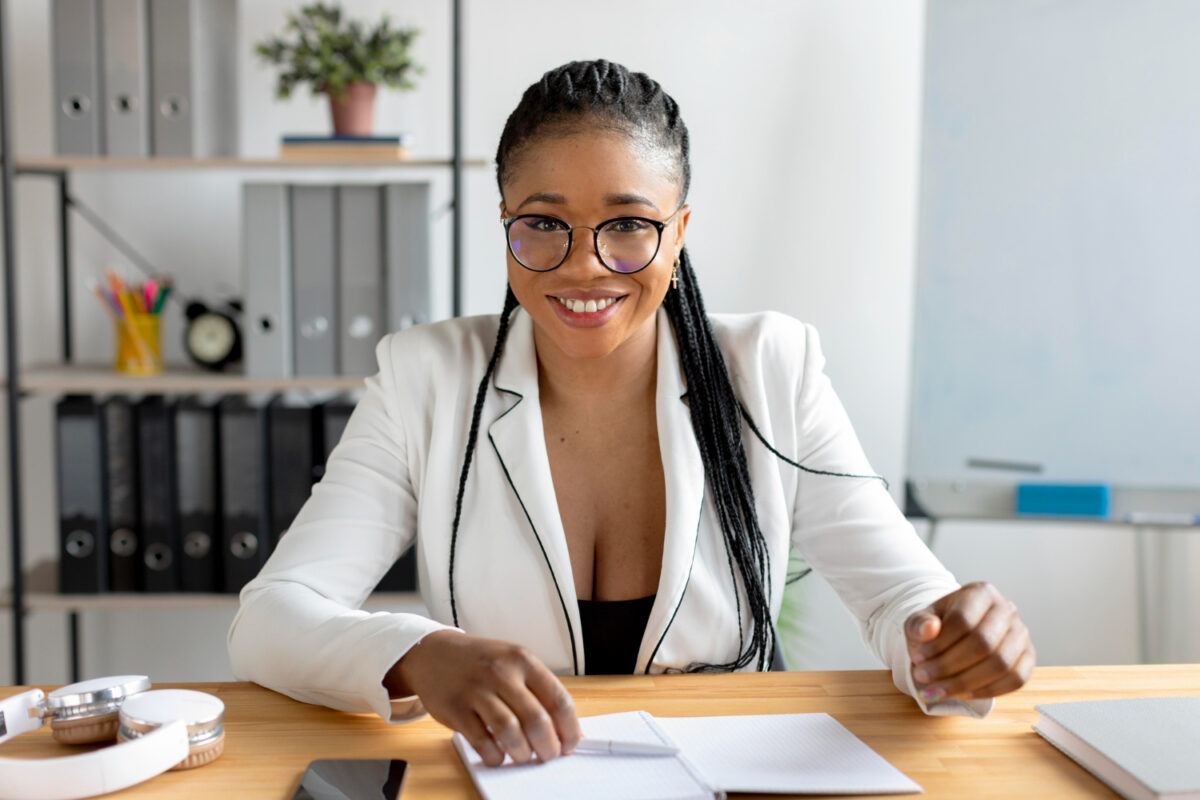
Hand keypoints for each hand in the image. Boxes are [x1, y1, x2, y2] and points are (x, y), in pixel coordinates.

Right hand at [384, 630, 581, 765]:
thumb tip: (568, 730)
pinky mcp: (456, 708)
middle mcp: (502, 673)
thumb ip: (540, 693)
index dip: (570, 729)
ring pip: (511, 732)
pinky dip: (495, 755)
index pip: (559, 700)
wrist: (434, 652)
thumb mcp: (514, 664)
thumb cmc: (481, 661)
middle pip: (537, 720)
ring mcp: (477, 690)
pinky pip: (482, 741)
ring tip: (524, 755)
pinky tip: (498, 754)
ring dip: (522, 753)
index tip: (570, 744)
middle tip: (548, 755)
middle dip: (548, 747)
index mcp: (523, 660)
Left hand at [904, 581, 1034, 703]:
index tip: (917, 659)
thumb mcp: (921, 621)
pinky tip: (965, 694)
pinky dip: (990, 690)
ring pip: (1001, 663)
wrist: (957, 635)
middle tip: (924, 678)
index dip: (939, 644)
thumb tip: (929, 628)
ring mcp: (1021, 632)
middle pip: (983, 643)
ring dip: (966, 682)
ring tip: (939, 690)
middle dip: (949, 666)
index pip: (962, 620)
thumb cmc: (939, 627)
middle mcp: (1006, 608)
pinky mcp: (1029, 656)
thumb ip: (919, 624)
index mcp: (980, 592)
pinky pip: (1017, 678)